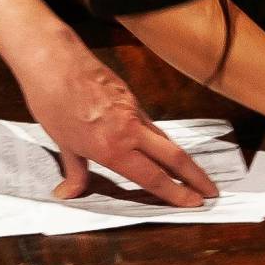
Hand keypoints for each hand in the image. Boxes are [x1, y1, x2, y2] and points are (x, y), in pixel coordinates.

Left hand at [13, 31, 218, 207]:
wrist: (53, 61)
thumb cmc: (53, 101)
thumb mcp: (62, 143)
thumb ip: (75, 171)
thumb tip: (68, 193)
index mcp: (113, 149)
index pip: (153, 178)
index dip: (177, 194)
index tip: (194, 203)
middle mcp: (130, 131)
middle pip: (174, 157)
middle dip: (196, 177)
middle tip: (212, 192)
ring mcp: (133, 111)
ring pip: (165, 139)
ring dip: (181, 158)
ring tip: (192, 173)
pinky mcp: (131, 96)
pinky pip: (151, 123)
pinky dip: (160, 138)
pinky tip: (159, 145)